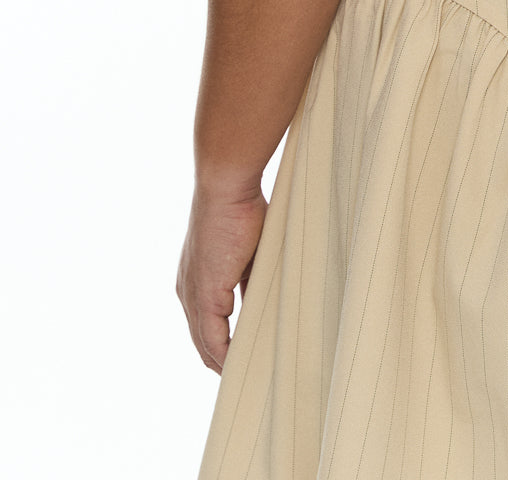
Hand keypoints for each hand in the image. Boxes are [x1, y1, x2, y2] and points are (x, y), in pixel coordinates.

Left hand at [176, 181, 267, 372]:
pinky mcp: (204, 295)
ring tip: (245, 378)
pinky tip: (240, 367)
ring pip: (204, 345)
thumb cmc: (241, 209)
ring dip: (224, 363)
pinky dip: (225, 356)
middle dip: (221, 361)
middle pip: (201, 341)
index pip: (205, 325)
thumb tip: (262, 303)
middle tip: (245, 378)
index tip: (241, 359)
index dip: (221, 345)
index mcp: (196, 279)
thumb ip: (251, 279)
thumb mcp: (249, 252)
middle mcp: (187, 290)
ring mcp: (193, 294)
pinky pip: (212, 339)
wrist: (226, 187)